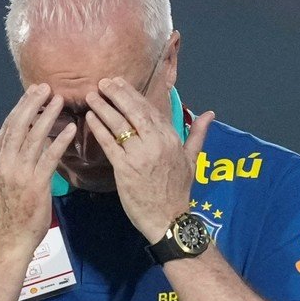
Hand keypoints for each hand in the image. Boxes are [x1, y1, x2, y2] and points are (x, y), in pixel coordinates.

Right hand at [0, 83, 76, 255]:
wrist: (10, 237)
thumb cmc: (7, 208)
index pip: (7, 127)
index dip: (20, 107)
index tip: (33, 91)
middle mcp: (6, 163)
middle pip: (19, 127)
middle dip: (32, 104)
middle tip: (46, 88)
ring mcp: (20, 173)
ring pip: (34, 138)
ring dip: (48, 117)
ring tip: (60, 101)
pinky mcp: (36, 184)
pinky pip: (49, 158)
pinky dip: (60, 141)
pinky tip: (71, 129)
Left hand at [83, 78, 213, 242]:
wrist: (169, 218)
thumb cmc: (178, 190)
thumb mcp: (192, 159)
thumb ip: (198, 134)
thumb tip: (209, 114)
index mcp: (171, 138)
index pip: (151, 110)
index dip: (133, 95)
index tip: (120, 83)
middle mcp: (156, 142)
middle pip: (134, 112)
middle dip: (117, 94)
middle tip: (103, 82)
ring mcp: (140, 155)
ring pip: (119, 125)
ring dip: (104, 108)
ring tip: (91, 96)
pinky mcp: (125, 168)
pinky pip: (110, 143)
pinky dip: (99, 129)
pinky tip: (90, 118)